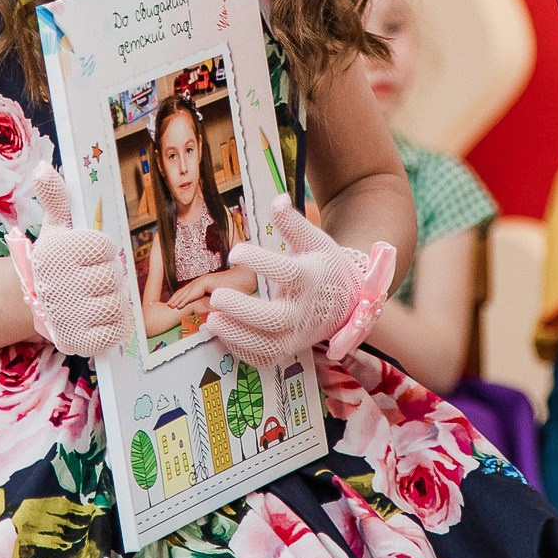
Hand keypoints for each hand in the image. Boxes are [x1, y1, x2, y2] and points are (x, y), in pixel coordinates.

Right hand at [6, 166, 136, 357]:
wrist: (35, 301)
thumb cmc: (55, 259)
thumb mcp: (55, 226)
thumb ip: (56, 197)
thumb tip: (43, 169)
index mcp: (56, 252)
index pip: (103, 248)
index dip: (102, 251)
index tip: (89, 255)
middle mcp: (57, 284)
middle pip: (112, 278)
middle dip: (111, 278)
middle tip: (96, 279)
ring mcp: (65, 315)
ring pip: (115, 305)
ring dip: (113, 301)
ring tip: (97, 297)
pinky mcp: (74, 341)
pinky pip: (111, 333)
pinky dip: (112, 327)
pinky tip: (99, 318)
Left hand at [203, 204, 394, 363]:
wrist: (346, 301)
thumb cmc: (323, 266)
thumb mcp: (314, 241)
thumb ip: (293, 223)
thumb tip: (276, 199)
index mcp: (311, 279)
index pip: (285, 272)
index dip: (259, 261)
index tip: (235, 252)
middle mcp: (304, 310)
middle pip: (274, 318)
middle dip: (243, 310)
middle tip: (217, 297)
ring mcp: (297, 334)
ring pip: (267, 345)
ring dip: (237, 335)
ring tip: (211, 320)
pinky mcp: (288, 349)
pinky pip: (264, 358)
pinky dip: (242, 351)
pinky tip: (223, 333)